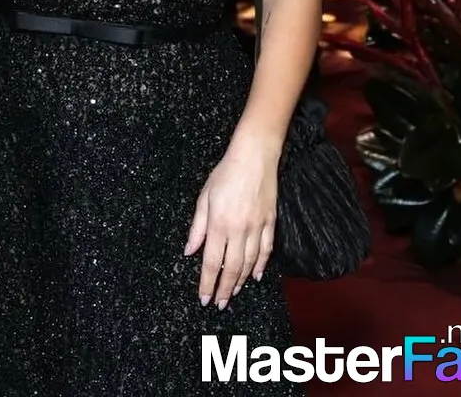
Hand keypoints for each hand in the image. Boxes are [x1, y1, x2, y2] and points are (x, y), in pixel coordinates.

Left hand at [184, 138, 277, 308]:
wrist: (254, 157)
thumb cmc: (225, 174)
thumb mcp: (204, 197)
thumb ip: (198, 227)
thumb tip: (189, 251)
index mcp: (219, 223)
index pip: (211, 261)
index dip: (207, 283)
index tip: (204, 298)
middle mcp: (238, 229)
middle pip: (231, 268)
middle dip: (224, 289)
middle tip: (219, 304)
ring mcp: (256, 227)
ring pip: (249, 263)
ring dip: (240, 281)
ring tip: (233, 293)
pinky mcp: (270, 223)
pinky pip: (266, 250)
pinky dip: (261, 266)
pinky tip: (255, 275)